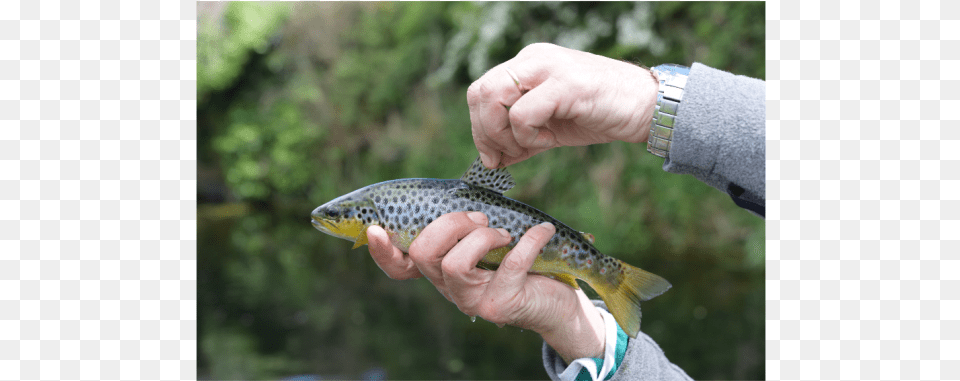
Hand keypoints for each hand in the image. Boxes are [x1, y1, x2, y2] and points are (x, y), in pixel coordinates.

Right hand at [366, 211, 604, 361]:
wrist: (556, 301)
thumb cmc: (520, 264)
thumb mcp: (489, 242)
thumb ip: (469, 224)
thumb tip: (465, 188)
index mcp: (440, 271)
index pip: (399, 267)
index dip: (382, 251)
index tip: (375, 228)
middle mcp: (449, 289)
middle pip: (423, 254)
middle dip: (450, 224)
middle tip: (480, 220)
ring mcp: (472, 301)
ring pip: (454, 264)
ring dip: (481, 237)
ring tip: (504, 233)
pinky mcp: (501, 306)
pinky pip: (509, 266)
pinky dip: (529, 240)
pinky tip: (542, 232)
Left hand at [467, 42, 658, 168]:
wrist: (648, 108)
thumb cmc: (603, 114)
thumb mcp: (552, 129)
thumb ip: (521, 139)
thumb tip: (492, 160)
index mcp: (528, 65)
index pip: (481, 90)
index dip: (479, 127)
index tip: (492, 157)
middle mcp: (533, 59)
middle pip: (480, 91)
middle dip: (485, 132)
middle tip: (506, 155)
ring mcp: (548, 67)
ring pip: (493, 97)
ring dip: (503, 133)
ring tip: (532, 145)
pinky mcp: (564, 84)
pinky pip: (521, 113)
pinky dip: (527, 136)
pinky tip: (549, 141)